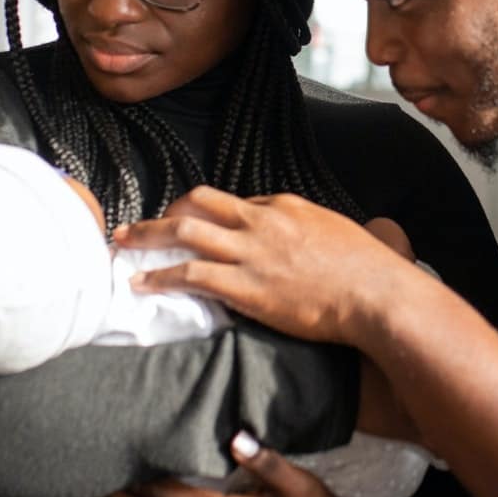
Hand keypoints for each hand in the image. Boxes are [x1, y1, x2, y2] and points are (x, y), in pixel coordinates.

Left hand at [114, 187, 418, 343]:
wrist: (374, 294)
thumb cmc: (368, 269)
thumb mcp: (340, 235)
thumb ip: (315, 232)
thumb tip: (314, 237)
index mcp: (284, 207)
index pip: (234, 202)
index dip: (207, 215)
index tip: (191, 227)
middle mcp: (260, 222)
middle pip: (197, 206)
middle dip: (162, 215)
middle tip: (136, 226)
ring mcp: (250, 252)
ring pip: (184, 233)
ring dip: (147, 238)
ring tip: (122, 245)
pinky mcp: (244, 286)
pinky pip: (191, 275)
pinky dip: (161, 276)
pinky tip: (142, 282)